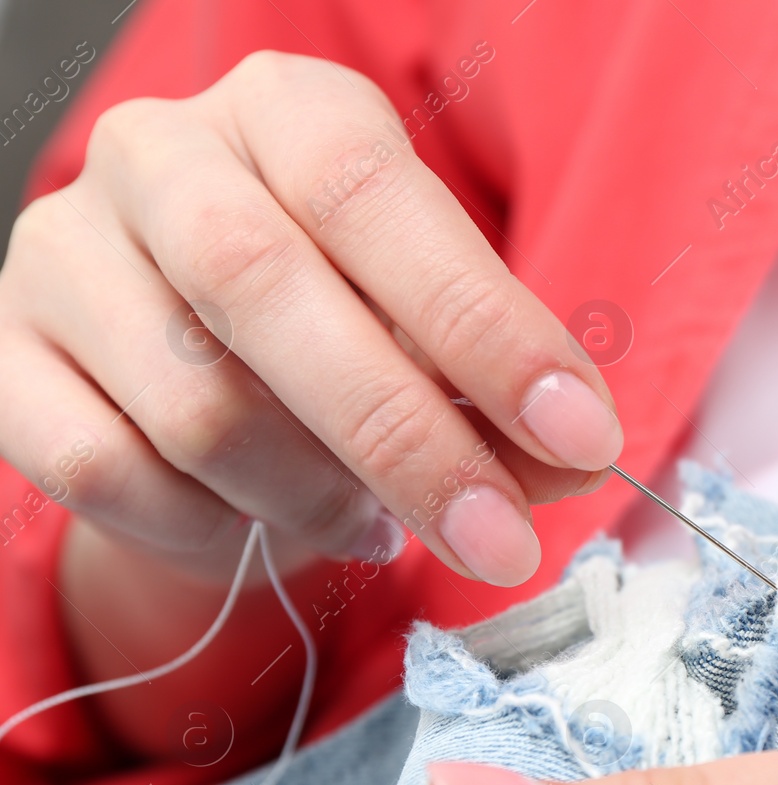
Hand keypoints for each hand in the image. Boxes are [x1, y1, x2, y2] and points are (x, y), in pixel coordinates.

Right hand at [0, 51, 620, 747]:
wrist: (191, 356)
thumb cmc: (342, 323)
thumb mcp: (436, 328)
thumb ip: (502, 388)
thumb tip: (576, 456)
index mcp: (285, 111)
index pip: (374, 196)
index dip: (481, 324)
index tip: (579, 433)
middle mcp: (158, 154)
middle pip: (265, 290)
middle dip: (406, 440)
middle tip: (499, 539)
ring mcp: (63, 250)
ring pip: (196, 406)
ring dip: (314, 497)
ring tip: (373, 522)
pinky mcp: (5, 354)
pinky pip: (106, 471)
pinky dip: (210, 529)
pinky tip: (266, 526)